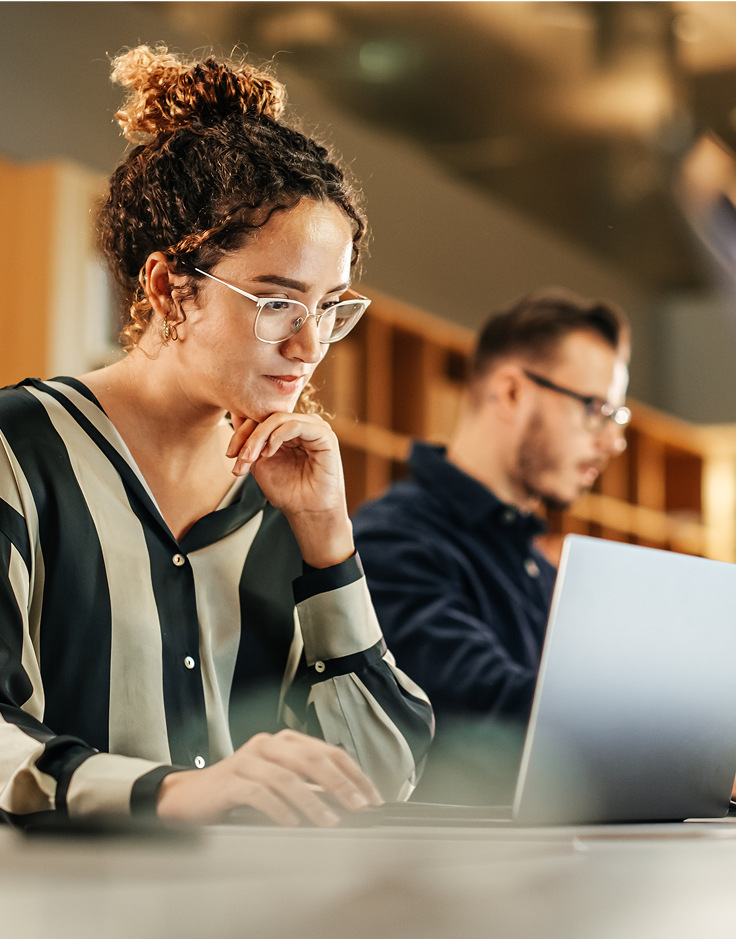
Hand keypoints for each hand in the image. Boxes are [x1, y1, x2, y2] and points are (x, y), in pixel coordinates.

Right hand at [156, 729, 382, 825]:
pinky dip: (279, 809)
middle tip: (359, 806)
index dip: (354, 773)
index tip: (372, 797)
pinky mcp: (230, 781)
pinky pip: (259, 793)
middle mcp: (268, 745)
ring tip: (330, 822)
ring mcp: (247, 760)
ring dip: (313, 802)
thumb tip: (349, 802)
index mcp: (285, 742)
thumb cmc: (239, 792)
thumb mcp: (279, 785)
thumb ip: (309, 788)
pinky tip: (291, 824)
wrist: (190, 797)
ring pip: (288, 777)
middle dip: (340, 783)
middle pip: (312, 758)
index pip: (328, 751)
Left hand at [226, 413, 353, 566]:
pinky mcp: (324, 435)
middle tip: (239, 457)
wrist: (307, 512)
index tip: (230, 454)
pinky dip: (277, 436)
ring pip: (279, 418)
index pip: (262, 417)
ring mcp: (315, 428)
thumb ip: (249, 441)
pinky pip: (295, 425)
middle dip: (248, 436)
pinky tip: (269, 453)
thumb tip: (234, 415)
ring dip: (259, 437)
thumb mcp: (260, 462)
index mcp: (289, 430)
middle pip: (268, 415)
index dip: (242, 431)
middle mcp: (303, 425)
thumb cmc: (288, 491)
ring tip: (251, 458)